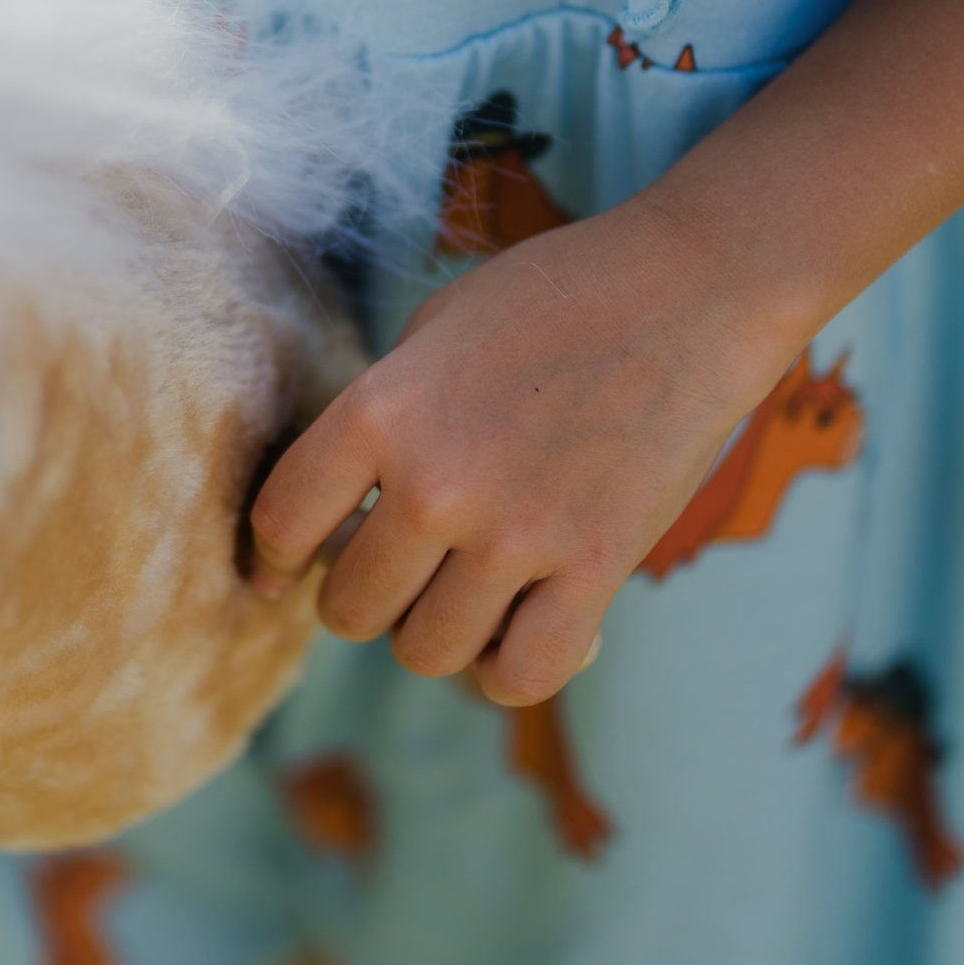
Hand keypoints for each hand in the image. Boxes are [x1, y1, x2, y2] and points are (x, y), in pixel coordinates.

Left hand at [250, 196, 793, 704]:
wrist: (690, 288)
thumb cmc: (553, 297)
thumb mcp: (434, 332)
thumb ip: (379, 419)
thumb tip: (339, 509)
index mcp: (381, 409)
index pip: (281, 523)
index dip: (273, 559)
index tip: (284, 572)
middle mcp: (437, 481)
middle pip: (351, 608)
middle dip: (363, 595)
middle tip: (398, 565)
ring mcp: (519, 533)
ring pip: (428, 653)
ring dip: (435, 632)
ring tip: (461, 589)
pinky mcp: (598, 568)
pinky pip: (522, 676)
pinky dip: (507, 669)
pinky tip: (515, 627)